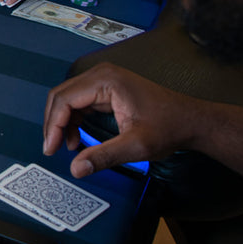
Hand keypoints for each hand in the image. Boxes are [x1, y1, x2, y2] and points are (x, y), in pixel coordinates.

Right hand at [42, 63, 200, 177]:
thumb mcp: (136, 146)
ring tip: (67, 146)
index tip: (51, 148)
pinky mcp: (106, 88)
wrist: (191, 121)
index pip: (64, 99)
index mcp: (106, 81)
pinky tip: (77, 138)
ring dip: (62, 122)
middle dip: (54, 123)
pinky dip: (73, 120)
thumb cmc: (170, 127)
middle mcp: (101, 75)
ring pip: (68, 98)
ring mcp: (104, 79)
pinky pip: (79, 101)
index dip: (54, 125)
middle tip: (52, 148)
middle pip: (61, 95)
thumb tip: (76, 169)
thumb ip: (104, 156)